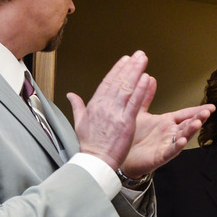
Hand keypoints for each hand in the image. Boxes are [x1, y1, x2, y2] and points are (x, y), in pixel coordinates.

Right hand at [67, 51, 150, 168]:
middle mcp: (105, 106)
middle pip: (119, 81)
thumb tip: (70, 95)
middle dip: (130, 66)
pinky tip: (146, 78)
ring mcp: (116, 113)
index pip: (107, 82)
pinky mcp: (126, 122)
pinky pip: (134, 102)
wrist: (95, 161)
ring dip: (136, 71)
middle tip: (138, 54)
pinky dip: (140, 89)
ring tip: (143, 59)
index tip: (125, 60)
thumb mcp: (79, 122)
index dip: (117, 69)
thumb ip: (77, 106)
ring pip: (127, 87)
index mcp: (95, 105)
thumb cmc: (90, 145)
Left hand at [119, 78, 213, 177]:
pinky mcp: (160, 156)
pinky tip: (183, 141)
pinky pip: (170, 151)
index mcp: (167, 122)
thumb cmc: (132, 136)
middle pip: (188, 124)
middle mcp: (169, 133)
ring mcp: (166, 145)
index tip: (211, 106)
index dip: (198, 110)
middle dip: (198, 118)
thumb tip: (150, 78)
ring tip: (198, 123)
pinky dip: (177, 146)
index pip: (186, 114)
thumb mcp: (140, 112)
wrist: (120, 155)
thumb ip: (146, 96)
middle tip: (207, 112)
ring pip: (183, 136)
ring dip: (191, 130)